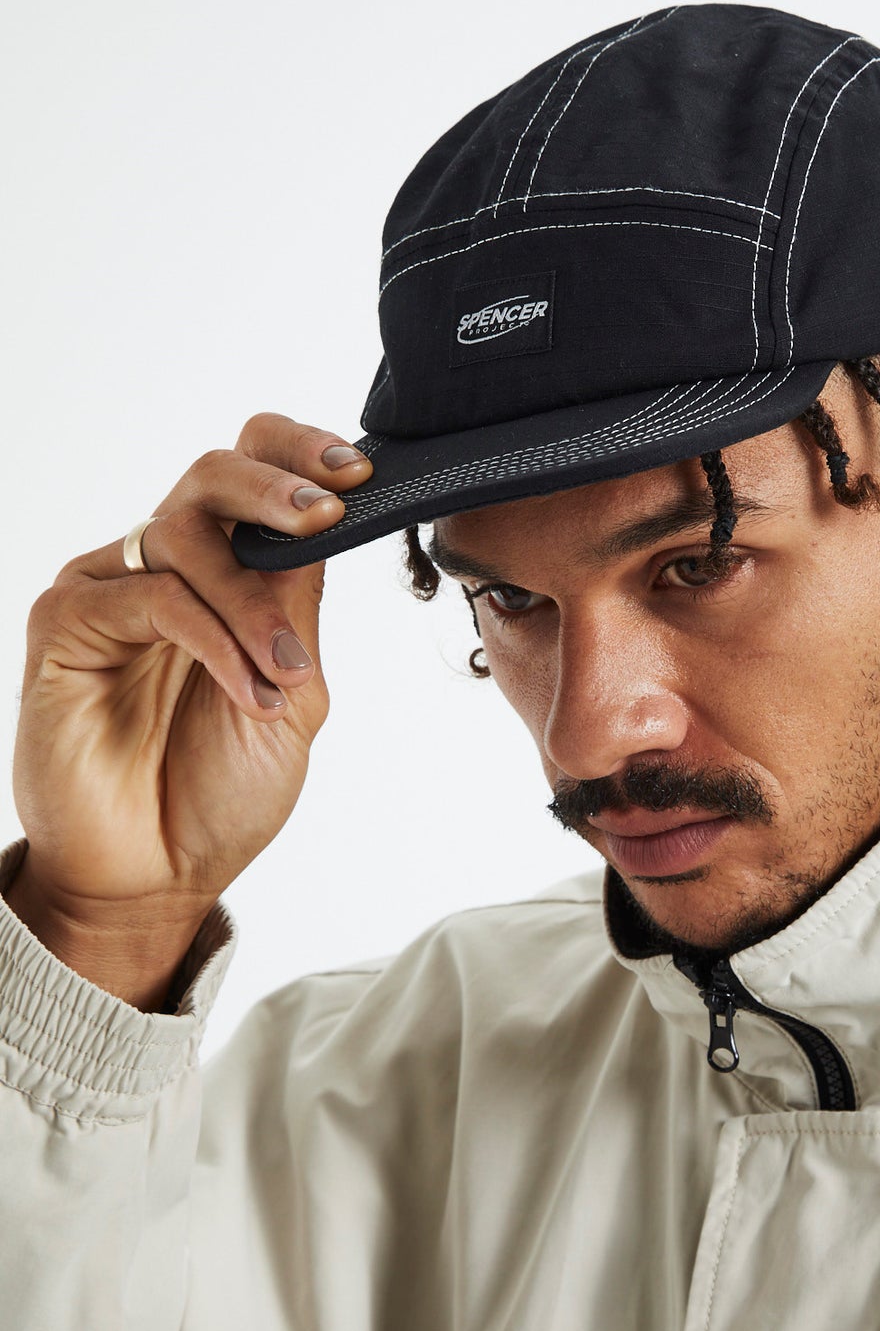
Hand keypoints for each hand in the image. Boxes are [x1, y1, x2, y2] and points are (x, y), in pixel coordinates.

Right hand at [7, 413, 371, 1005]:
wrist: (159, 876)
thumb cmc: (221, 792)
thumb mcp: (294, 694)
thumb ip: (300, 610)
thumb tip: (327, 523)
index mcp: (224, 578)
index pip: (249, 477)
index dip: (299, 455)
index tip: (361, 469)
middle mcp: (163, 571)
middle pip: (212, 475)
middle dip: (279, 486)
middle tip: (329, 511)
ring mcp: (110, 592)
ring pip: (184, 535)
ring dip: (254, 602)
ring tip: (288, 675)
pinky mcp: (66, 624)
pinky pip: (153, 598)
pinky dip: (216, 640)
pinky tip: (252, 692)